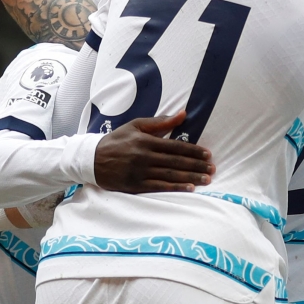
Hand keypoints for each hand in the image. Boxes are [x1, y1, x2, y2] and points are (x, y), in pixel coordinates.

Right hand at [94, 111, 215, 193]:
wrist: (91, 159)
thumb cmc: (117, 140)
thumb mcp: (136, 125)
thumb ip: (161, 121)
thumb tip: (183, 114)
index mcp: (146, 141)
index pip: (176, 146)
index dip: (193, 151)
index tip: (208, 154)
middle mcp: (144, 157)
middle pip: (176, 161)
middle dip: (196, 166)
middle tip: (212, 169)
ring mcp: (140, 172)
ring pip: (170, 175)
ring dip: (190, 177)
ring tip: (206, 179)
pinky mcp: (135, 185)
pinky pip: (159, 187)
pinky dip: (175, 188)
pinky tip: (189, 189)